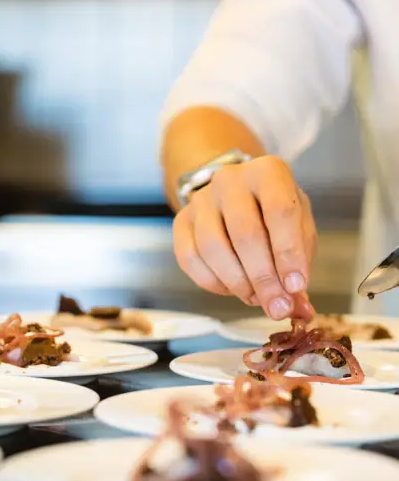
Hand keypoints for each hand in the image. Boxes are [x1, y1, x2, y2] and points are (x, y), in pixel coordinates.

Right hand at [173, 157, 316, 320]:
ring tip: (255, 298)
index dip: (289, 254)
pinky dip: (213, 283)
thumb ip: (301, 263)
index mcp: (267, 173)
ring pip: (213, 249)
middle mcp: (230, 180)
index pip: (280, 211)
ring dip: (238, 283)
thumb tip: (299, 307)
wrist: (236, 195)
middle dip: (264, 279)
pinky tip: (231, 288)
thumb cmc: (273, 213)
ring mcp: (201, 200)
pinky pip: (190, 259)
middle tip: (277, 307)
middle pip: (245, 234)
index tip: (296, 288)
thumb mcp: (298, 227)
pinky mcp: (181, 221)